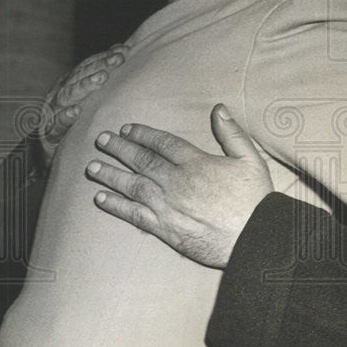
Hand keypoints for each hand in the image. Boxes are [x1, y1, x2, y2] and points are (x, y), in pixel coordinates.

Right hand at [41, 45, 128, 157]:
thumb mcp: (87, 100)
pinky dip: (65, 116)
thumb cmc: (74, 123)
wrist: (49, 153)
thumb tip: (122, 53)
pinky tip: (76, 111)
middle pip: (79, 76)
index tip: (124, 51)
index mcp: (69, 84)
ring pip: (67, 95)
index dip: (104, 57)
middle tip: (117, 60)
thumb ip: (101, 80)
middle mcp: (59, 94)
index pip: (87, 66)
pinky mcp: (48, 133)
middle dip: (99, 66)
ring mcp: (51, 112)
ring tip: (101, 78)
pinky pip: (56, 124)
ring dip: (84, 86)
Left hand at [86, 104, 272, 267]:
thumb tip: (218, 108)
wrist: (253, 237)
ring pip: (131, 185)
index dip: (142, 134)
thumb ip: (232, 133)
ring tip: (92, 167)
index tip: (126, 129)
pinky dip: (115, 206)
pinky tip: (100, 199)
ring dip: (110, 174)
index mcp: (195, 162)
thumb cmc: (254, 198)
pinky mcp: (164, 228)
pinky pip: (133, 214)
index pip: (162, 142)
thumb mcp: (250, 159)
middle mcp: (175, 181)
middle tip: (101, 140)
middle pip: (140, 160)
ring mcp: (166, 205)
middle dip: (119, 148)